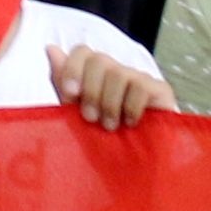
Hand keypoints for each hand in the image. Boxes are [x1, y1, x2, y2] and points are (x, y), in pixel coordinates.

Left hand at [56, 51, 175, 132]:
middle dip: (91, 91)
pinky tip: (129, 123)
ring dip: (109, 104)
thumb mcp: (76, 112)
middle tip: (91, 118)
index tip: (70, 94)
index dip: (73, 68)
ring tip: (110, 126)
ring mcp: (139, 77)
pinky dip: (130, 108)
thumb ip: (64, 82)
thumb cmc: (104, 137)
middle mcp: (117, 70)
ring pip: (118, 73)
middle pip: (99, 59)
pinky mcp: (159, 89)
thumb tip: (51, 49)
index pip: (82, 51)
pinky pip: (140, 86)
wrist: (136, 162)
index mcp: (95, 74)